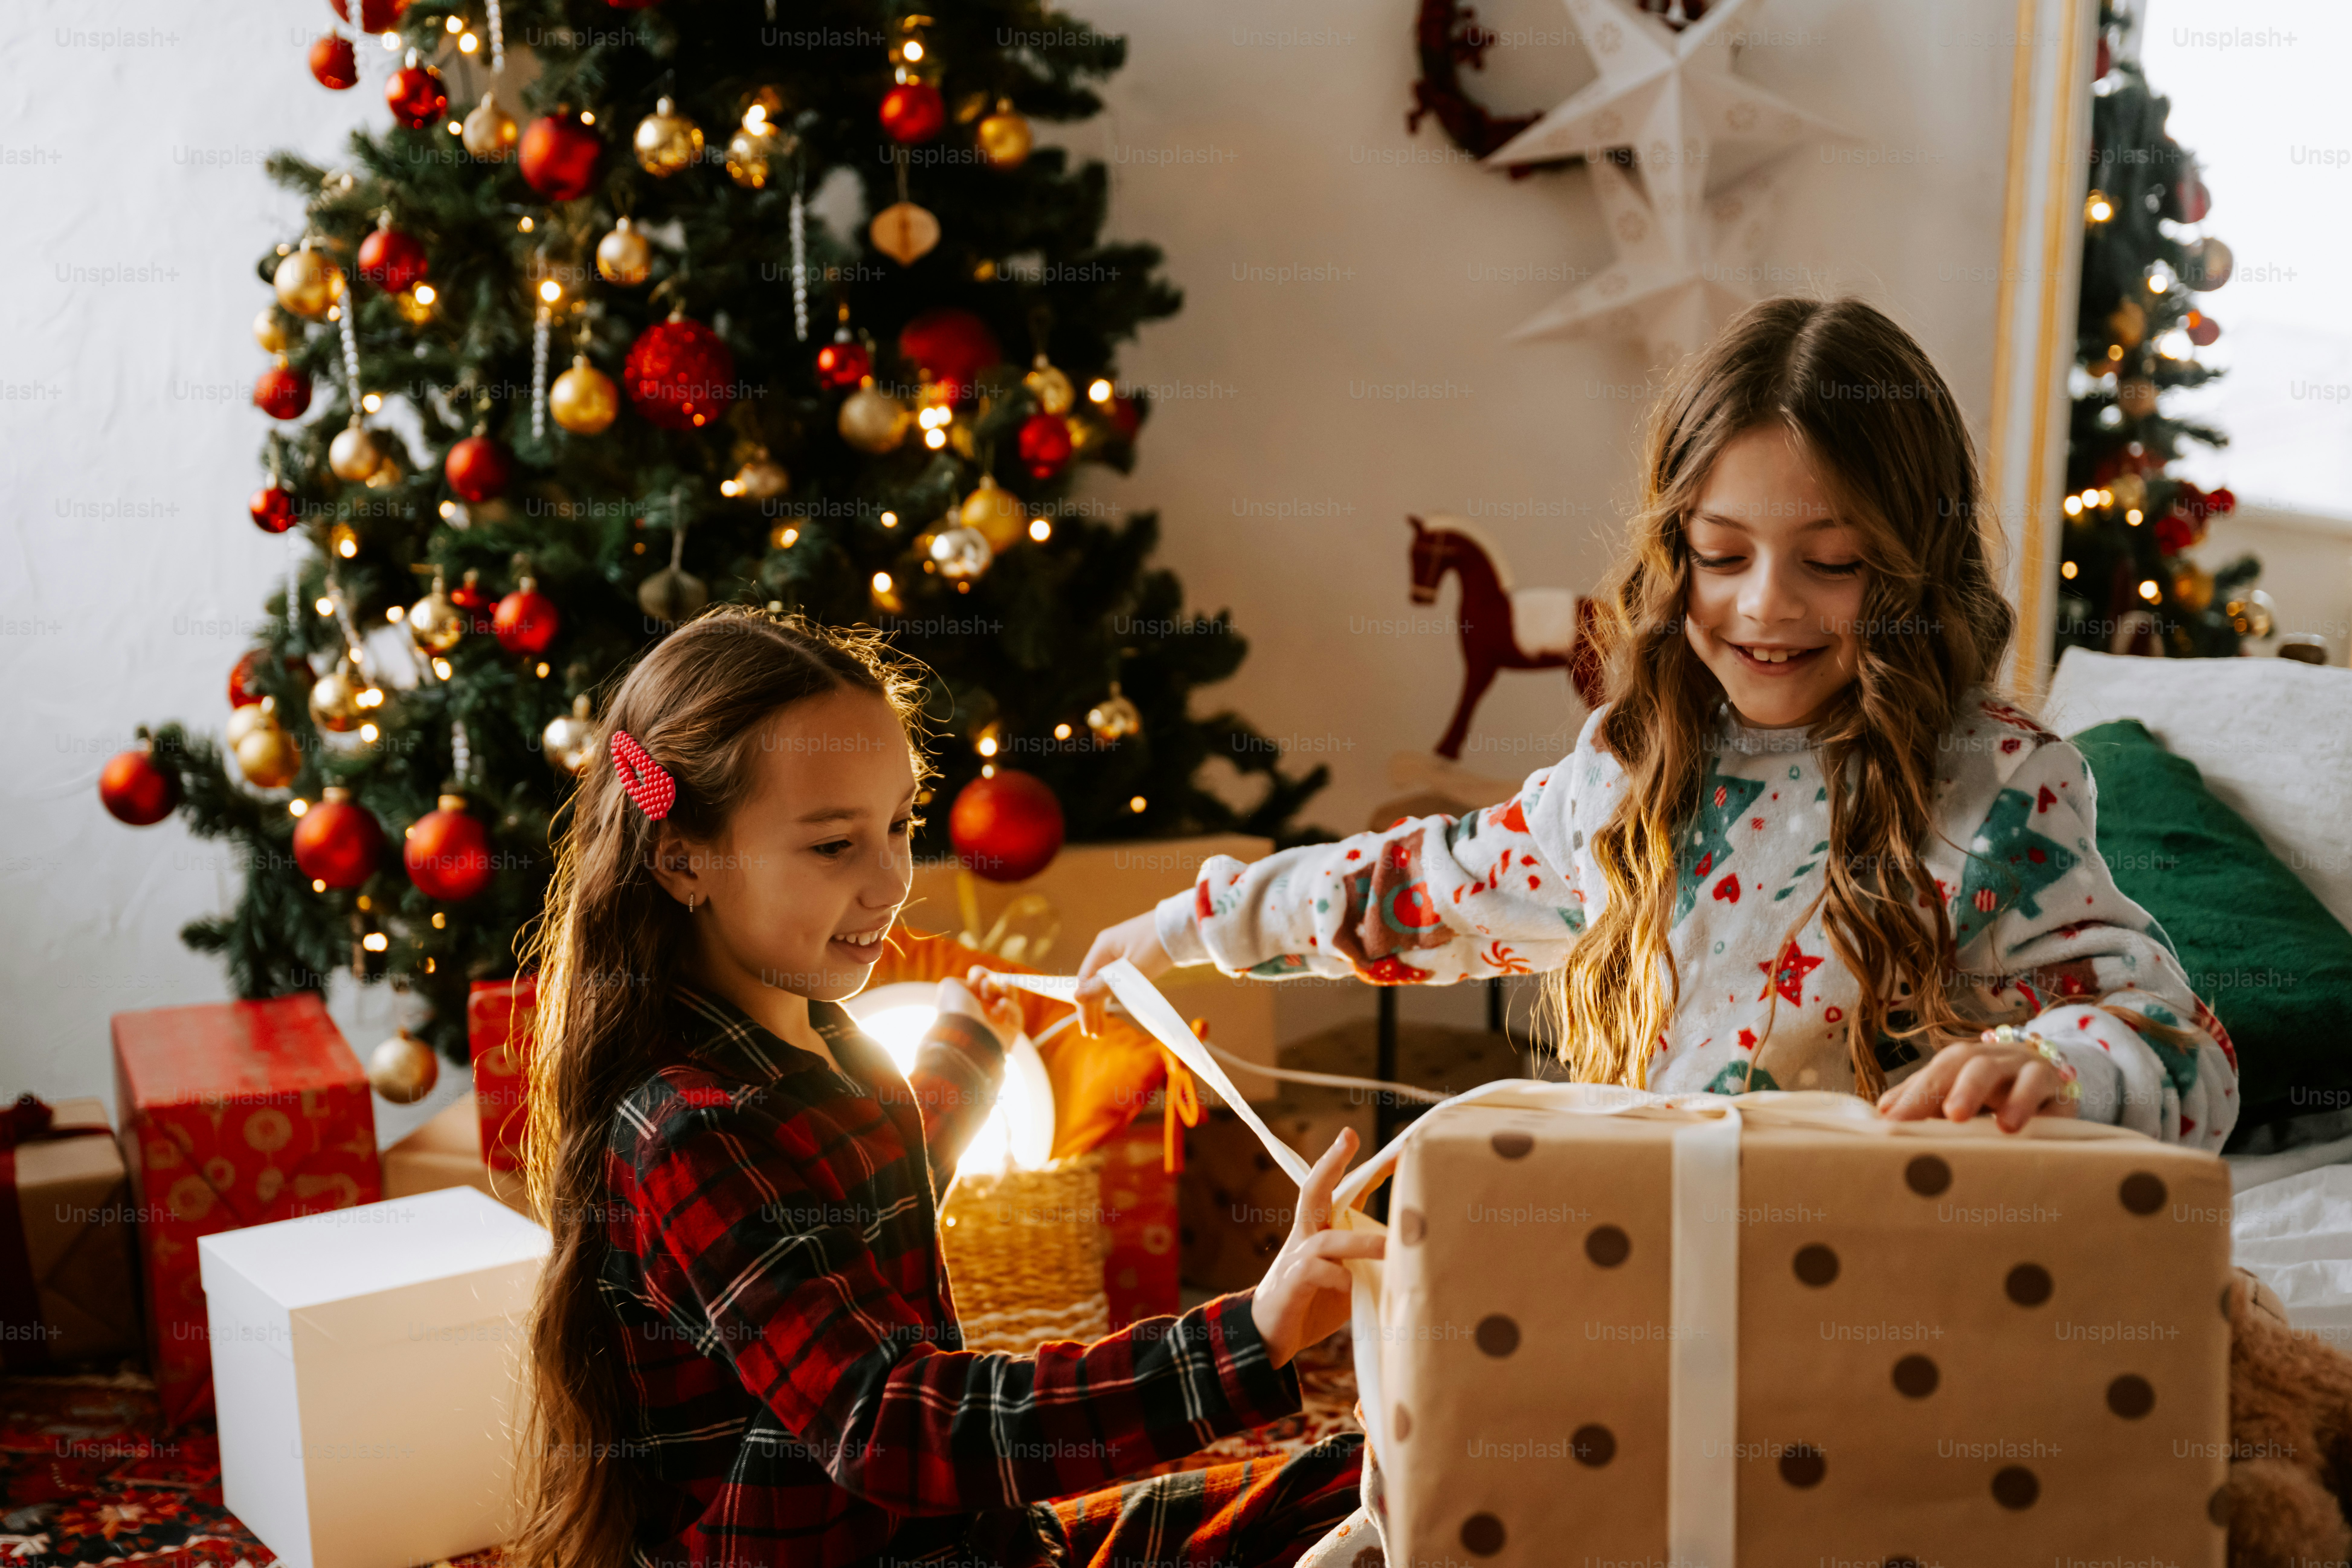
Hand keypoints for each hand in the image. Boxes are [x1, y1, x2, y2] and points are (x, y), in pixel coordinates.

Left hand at [935, 966, 1025, 1046]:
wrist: (964, 1034)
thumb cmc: (956, 1009)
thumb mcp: (949, 986)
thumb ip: (962, 979)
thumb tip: (976, 983)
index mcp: (966, 1005)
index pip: (979, 988)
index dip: (982, 977)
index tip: (980, 975)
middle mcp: (981, 1015)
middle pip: (995, 993)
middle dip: (994, 983)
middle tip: (988, 982)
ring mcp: (996, 1025)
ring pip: (1009, 1002)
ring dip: (1008, 990)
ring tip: (1004, 984)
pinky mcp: (1010, 1034)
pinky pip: (1016, 1016)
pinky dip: (1011, 1006)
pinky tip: (1001, 1004)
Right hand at [1072, 911, 1171, 1036]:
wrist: (1184, 927)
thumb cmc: (1157, 946)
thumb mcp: (1132, 969)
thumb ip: (1105, 985)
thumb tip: (1076, 997)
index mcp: (1102, 948)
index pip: (1084, 981)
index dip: (1084, 1007)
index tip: (1088, 1029)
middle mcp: (1107, 948)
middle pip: (1092, 982)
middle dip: (1092, 1009)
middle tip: (1095, 1034)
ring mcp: (1119, 950)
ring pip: (1103, 981)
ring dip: (1101, 1003)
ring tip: (1102, 1027)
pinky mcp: (1131, 954)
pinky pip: (1115, 978)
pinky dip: (1112, 994)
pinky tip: (1111, 1007)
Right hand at [1250, 1127, 1384, 1368]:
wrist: (1267, 1336)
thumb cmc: (1312, 1303)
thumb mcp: (1346, 1278)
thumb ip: (1367, 1264)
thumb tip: (1408, 1258)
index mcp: (1321, 1230)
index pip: (1342, 1192)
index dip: (1366, 1169)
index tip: (1392, 1148)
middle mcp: (1306, 1236)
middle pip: (1314, 1190)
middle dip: (1330, 1163)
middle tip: (1348, 1137)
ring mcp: (1296, 1258)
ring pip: (1328, 1238)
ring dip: (1361, 1241)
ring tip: (1389, 1247)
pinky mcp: (1291, 1282)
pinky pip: (1316, 1271)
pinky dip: (1338, 1276)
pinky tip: (1352, 1286)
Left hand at [1876, 1028, 2080, 1132]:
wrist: (2049, 1079)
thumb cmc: (1994, 1095)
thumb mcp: (1959, 1097)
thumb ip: (1924, 1102)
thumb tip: (1883, 1111)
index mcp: (1960, 1063)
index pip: (1933, 1073)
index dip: (1912, 1094)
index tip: (1890, 1120)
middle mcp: (1988, 1059)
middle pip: (1964, 1063)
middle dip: (1948, 1087)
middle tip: (1945, 1115)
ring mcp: (2021, 1067)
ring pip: (2004, 1070)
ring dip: (1991, 1094)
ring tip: (1986, 1123)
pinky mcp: (2055, 1082)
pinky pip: (2042, 1085)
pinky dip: (2027, 1101)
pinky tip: (2016, 1124)